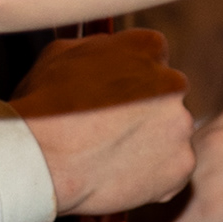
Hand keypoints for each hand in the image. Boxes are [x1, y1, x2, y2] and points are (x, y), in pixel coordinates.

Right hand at [6, 30, 193, 218]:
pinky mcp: (181, 164)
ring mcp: (180, 125)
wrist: (41, 159)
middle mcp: (173, 82)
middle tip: (112, 128)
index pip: (154, 55)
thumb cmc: (43, 105)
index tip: (117, 94)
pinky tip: (121, 175)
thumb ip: (98, 46)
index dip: (133, 76)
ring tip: (110, 155)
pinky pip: (172, 168)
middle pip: (166, 94)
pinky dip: (153, 174)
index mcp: (148, 47)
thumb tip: (108, 47)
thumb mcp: (62, 54)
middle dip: (146, 109)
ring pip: (170, 133)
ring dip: (150, 142)